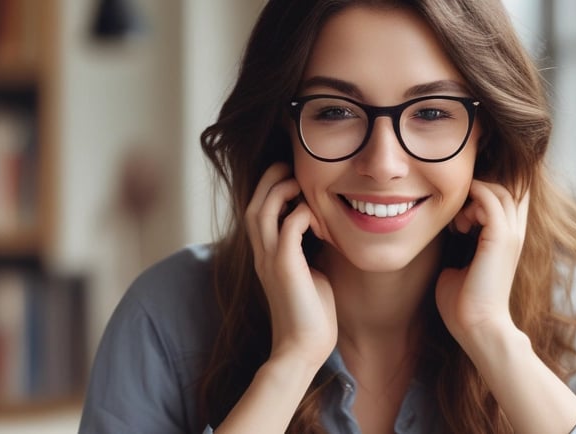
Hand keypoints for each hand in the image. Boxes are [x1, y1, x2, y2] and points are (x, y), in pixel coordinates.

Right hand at [246, 163, 336, 366]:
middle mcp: (262, 256)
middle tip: (290, 166)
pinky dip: (301, 215)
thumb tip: (322, 229)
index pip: (256, 212)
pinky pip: (287, 229)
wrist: (303, 349)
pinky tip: (317, 218)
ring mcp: (270, 261)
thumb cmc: (312, 314)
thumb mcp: (310, 273)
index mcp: (266, 256)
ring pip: (262, 212)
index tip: (290, 175)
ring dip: (281, 192)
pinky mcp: (285, 269)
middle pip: (253, 205)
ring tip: (299, 182)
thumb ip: (308, 250)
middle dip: (269, 180)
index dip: (269, 189)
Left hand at [435, 180, 529, 344]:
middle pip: (505, 190)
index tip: (457, 215)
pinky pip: (490, 200)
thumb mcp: (458, 269)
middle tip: (455, 219)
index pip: (507, 200)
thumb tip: (444, 240)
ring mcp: (511, 235)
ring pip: (499, 191)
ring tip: (457, 224)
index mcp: (507, 241)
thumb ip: (456, 250)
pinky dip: (472, 202)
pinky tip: (458, 225)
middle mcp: (515, 234)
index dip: (483, 196)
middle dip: (477, 193)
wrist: (477, 327)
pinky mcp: (501, 238)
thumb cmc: (464, 304)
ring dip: (474, 198)